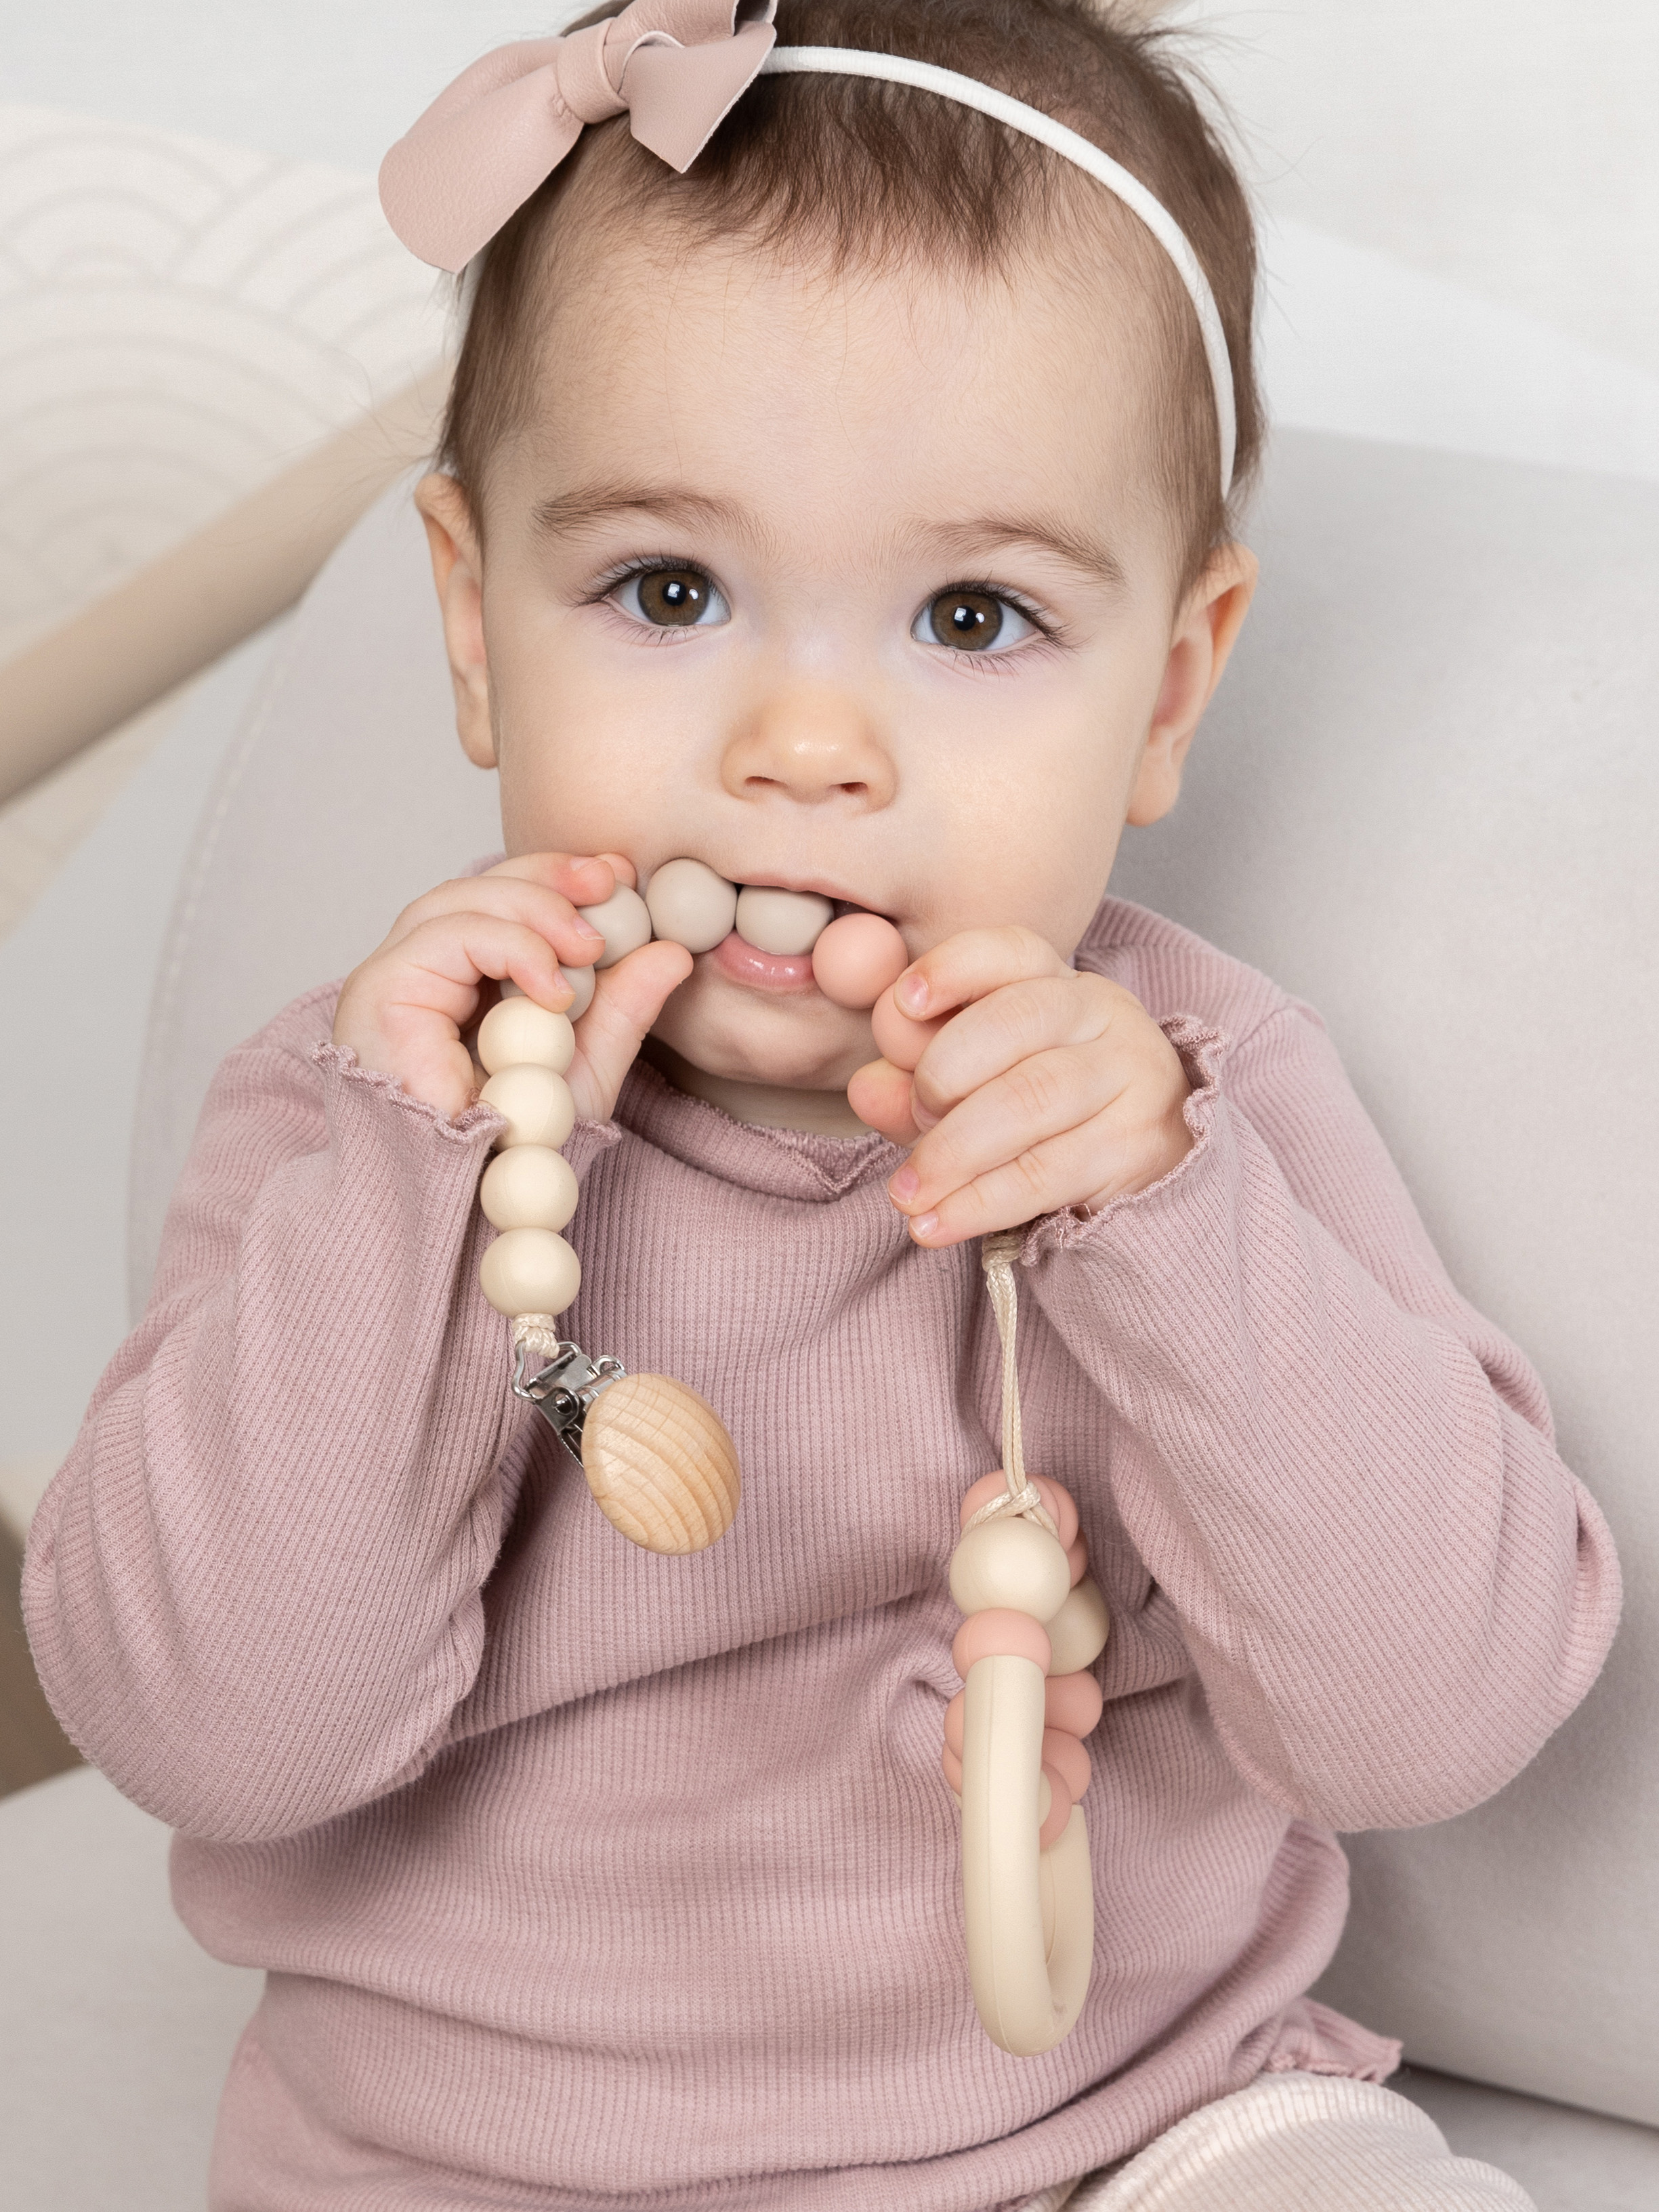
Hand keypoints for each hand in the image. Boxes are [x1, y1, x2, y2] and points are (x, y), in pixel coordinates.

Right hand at [332, 853, 692, 1118]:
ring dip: (535, 910)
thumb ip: (622, 1010)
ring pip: (460, 901)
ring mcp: (395, 980)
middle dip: (550, 879)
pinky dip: (510, 946)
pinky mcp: (381, 992)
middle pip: (478, 890)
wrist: (472, 1206)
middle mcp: (422, 976)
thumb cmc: (514, 1153)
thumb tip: (672, 952)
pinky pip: (448, 937)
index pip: (503, 905)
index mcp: (463, 986)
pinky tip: (553, 986)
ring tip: (588, 947)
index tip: (619, 874)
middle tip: (613, 883)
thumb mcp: (585, 1069)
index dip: (557, 880)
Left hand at [846, 927, 1192, 1246]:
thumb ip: (916, 1084)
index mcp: (1059, 983)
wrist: (1149, 1171)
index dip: (954, 968)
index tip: (901, 1002)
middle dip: (944, 1071)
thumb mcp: (977, 1089)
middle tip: (914, 1115)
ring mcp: (1129, 1077)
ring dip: (952, 1150)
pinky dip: (979, 1202)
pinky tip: (934, 1225)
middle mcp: (1102, 1016)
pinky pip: (1046, 1171)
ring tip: (907, 1192)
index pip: (1012, 951)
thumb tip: (865, 1089)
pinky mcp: (1135, 1146)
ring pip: (1030, 1098)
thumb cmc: (1046, 1117)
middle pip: (1017, 1020)